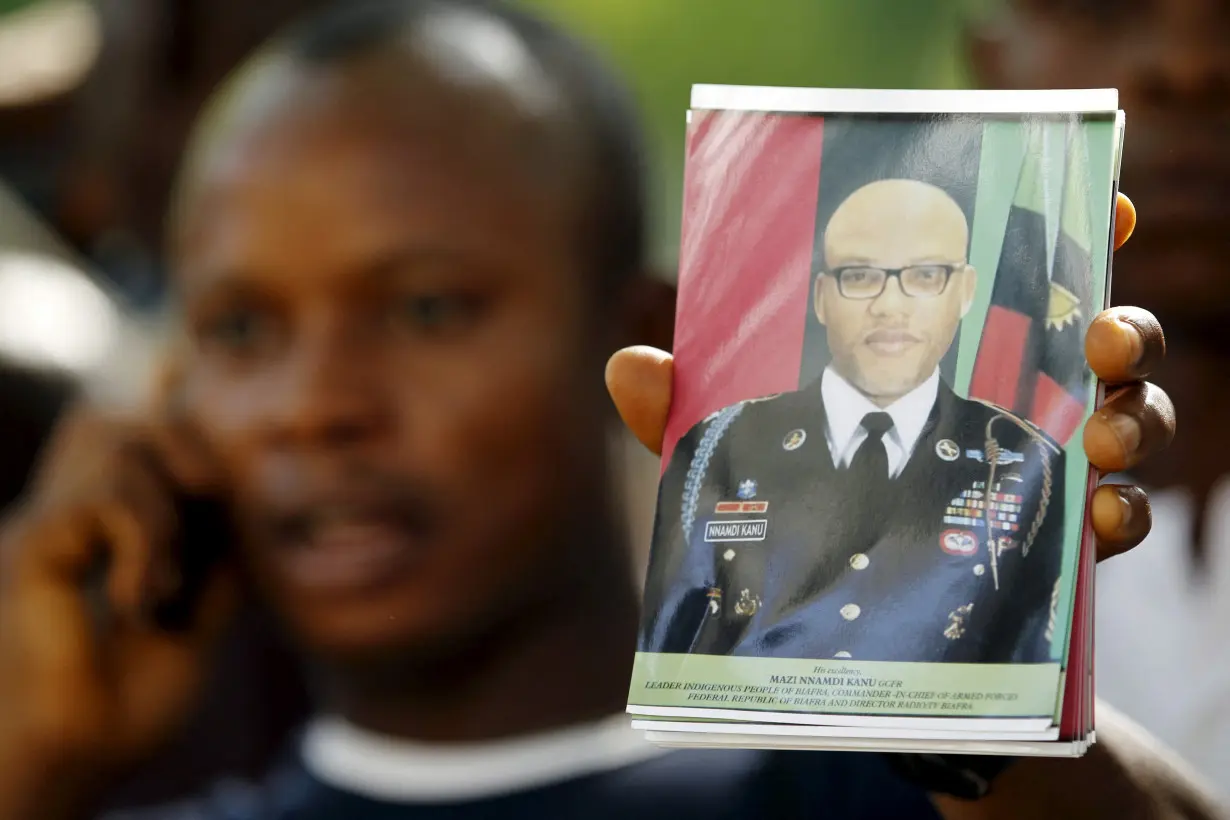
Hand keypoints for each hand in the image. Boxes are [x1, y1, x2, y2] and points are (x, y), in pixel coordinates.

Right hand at [0, 397, 235, 818]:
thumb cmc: (123, 706)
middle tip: (203, 512)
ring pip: (116, 440)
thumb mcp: (196, 621)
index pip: (123, 439)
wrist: (72, 764)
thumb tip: (239, 506)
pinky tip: (139, 599)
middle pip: (115, 419)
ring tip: (161, 582)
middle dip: (179, 446)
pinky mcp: (29, 547)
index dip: (156, 396)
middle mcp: (60, 517)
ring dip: (165, 506)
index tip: (183, 357)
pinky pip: (107, 500)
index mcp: (94, 532)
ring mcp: (39, 527)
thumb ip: (216, 561)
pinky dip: (144, 543)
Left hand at [606, 193, 1173, 561]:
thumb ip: (686, 408)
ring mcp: (1042, 471)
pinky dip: (1121, 514)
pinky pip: (1114, 521)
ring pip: (1130, 421)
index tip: (1111, 208)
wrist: (833, 617)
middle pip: (1102, 343)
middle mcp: (1012, 400)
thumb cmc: (789, 504)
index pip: (1026, 278)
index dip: (1080, 236)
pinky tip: (1102, 518)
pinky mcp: (1054, 546)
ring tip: (1099, 435)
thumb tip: (631, 363)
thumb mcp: (734, 449)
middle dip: (1121, 327)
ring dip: (1133, 417)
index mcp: (953, 352)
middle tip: (1100, 338)